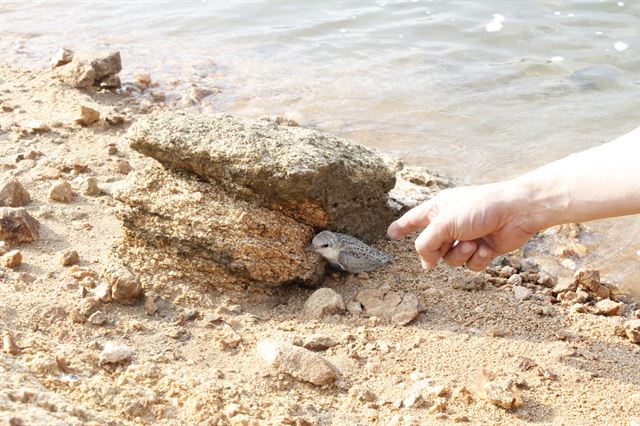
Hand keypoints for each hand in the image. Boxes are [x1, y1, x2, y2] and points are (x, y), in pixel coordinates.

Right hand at [387, 182, 538, 270]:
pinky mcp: (483, 249)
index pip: (414, 219)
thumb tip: (424, 263)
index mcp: (439, 209)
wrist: (517, 212)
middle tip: (449, 245)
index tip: (391, 233)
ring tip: (473, 244)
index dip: (401, 227)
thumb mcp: (444, 223)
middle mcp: (451, 223)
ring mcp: (467, 237)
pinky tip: (486, 249)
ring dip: (461, 255)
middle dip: (439, 250)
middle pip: (431, 246)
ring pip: (450, 259)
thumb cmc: (480, 208)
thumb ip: (426, 243)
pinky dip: (477, 259)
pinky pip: (470, 264)